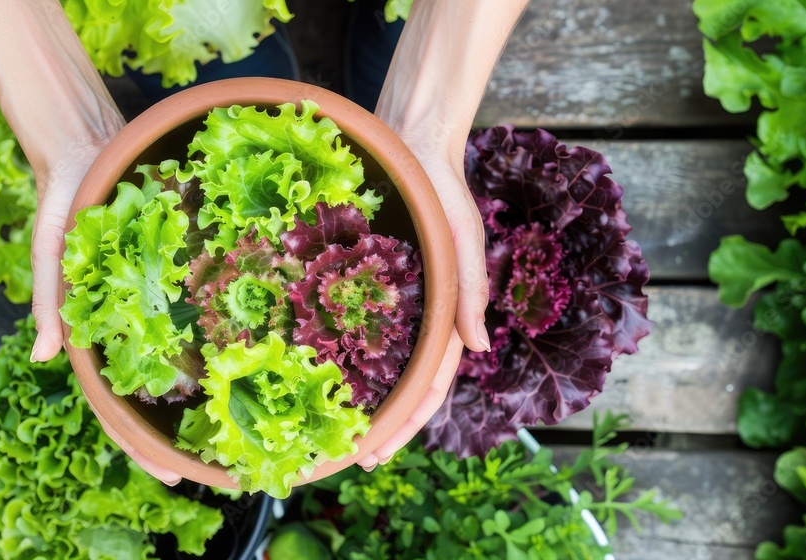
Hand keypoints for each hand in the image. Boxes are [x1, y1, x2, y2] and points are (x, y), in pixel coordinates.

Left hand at [356, 135, 487, 469]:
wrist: (411, 144)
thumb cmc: (445, 191)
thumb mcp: (465, 241)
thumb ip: (472, 292)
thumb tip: (478, 348)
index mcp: (447, 313)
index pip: (430, 382)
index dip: (408, 422)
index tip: (381, 454)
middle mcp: (420, 315)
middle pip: (405, 383)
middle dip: (386, 425)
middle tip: (357, 460)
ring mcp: (395, 301)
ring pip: (382, 363)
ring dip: (368, 400)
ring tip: (343, 433)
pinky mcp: (369, 281)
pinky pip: (360, 327)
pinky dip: (349, 356)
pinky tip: (327, 374)